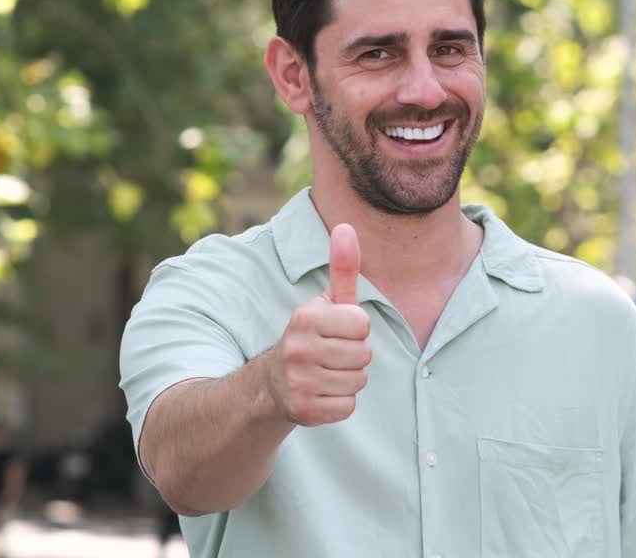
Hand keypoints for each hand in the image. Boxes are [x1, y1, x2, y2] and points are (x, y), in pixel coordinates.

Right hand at [264, 223, 371, 426]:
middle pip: (364, 355)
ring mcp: (299, 381)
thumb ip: (342, 267)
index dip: (356, 330)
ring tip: (326, 373)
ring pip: (358, 382)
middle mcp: (298, 348)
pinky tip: (322, 392)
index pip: (362, 324)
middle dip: (354, 356)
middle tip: (331, 355)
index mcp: (305, 317)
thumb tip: (346, 226)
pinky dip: (340, 403)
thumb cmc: (311, 336)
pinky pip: (348, 407)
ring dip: (348, 380)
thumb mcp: (326, 302)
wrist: (272, 383)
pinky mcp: (303, 410)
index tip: (337, 332)